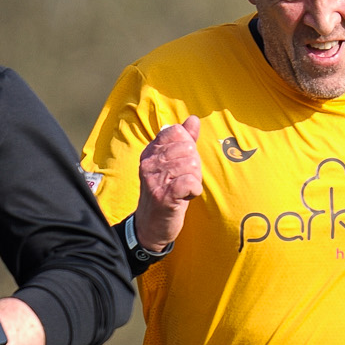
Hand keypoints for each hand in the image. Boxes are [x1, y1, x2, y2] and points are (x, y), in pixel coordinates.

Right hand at [137, 117, 201, 251]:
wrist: (151, 226)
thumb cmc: (166, 192)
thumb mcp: (173, 164)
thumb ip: (184, 140)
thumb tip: (193, 119)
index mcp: (150, 152)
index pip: (176, 132)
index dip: (187, 146)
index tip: (182, 163)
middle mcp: (149, 163)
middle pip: (187, 148)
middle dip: (194, 165)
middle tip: (184, 180)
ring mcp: (155, 180)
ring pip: (191, 164)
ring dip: (194, 179)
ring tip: (184, 189)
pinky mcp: (164, 196)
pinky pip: (190, 182)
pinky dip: (194, 190)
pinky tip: (186, 196)